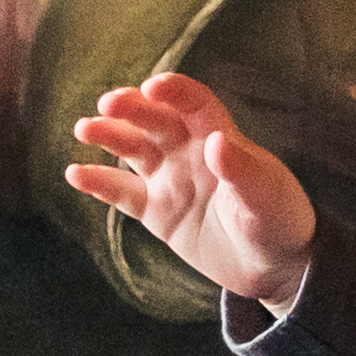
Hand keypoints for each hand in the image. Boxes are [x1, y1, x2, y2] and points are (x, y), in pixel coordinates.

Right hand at [64, 73, 318, 310]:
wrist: (274, 267)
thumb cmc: (280, 221)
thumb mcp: (267, 196)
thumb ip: (242, 170)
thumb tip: (216, 142)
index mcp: (221, 138)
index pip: (193, 103)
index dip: (173, 90)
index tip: (152, 87)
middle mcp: (189, 152)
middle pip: (154, 120)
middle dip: (130, 109)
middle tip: (106, 105)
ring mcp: (170, 180)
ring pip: (132, 150)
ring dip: (108, 137)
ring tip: (84, 129)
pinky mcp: (156, 212)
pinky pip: (122, 193)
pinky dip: (99, 183)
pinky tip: (75, 174)